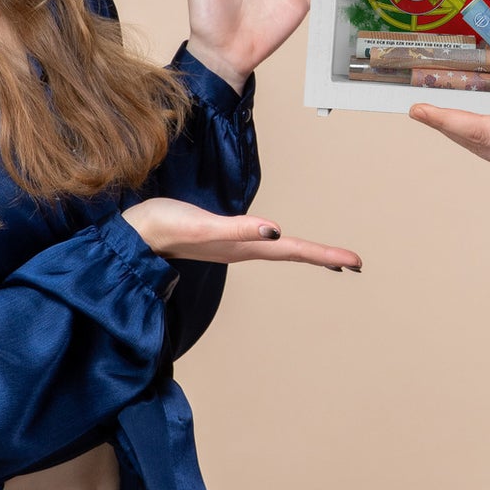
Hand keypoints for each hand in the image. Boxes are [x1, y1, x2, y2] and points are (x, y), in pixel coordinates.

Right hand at [123, 198, 361, 270]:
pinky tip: (281, 240)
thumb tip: (276, 229)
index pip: (294, 250)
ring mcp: (234, 245)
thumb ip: (237, 229)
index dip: (326, 254)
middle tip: (356, 262)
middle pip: (293, 252)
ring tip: (331, 258)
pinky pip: (262, 241)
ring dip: (306, 252)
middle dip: (325, 257)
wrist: (133, 235)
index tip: (356, 261)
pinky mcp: (222, 236)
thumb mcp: (201, 227)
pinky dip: (281, 242)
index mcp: (245, 247)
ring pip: (280, 249)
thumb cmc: (163, 227)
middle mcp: (244, 248)